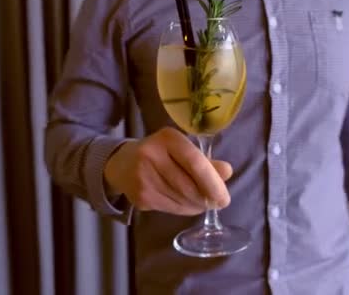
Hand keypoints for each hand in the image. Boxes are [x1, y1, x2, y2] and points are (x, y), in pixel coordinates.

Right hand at [104, 127, 232, 214]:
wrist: (122, 163)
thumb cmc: (161, 153)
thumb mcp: (182, 149)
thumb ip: (205, 161)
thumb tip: (227, 172)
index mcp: (167, 138)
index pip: (195, 162)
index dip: (212, 182)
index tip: (224, 198)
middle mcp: (151, 155)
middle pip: (188, 185)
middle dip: (207, 198)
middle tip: (218, 203)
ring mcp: (143, 178)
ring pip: (181, 200)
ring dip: (197, 206)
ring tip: (203, 203)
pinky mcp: (139, 197)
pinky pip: (171, 208)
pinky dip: (185, 209)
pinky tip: (187, 204)